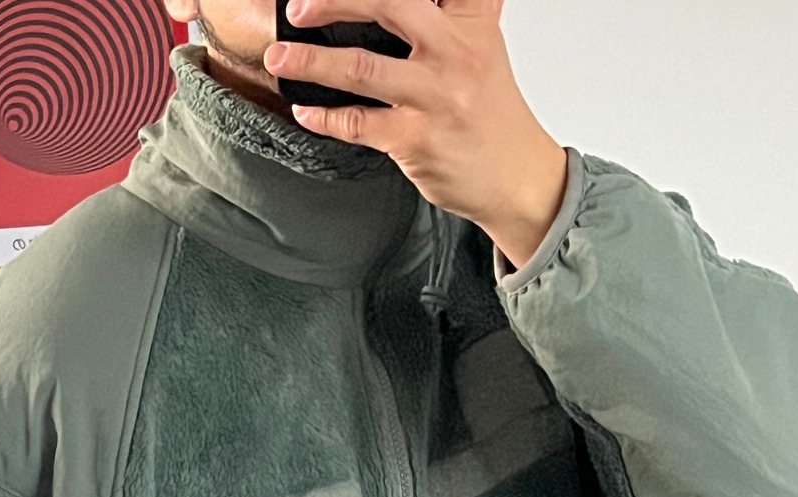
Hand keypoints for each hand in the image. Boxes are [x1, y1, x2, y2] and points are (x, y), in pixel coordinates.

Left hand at [261, 0, 570, 271]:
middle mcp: (455, 51)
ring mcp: (435, 97)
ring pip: (360, 67)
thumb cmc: (491, 114)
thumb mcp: (481, 45)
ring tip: (279, 58)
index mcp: (471, 20)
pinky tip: (306, 110)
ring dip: (309, 62)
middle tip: (298, 8)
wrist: (518, 178)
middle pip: (387, 2)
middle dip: (331, 0)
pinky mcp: (417, 140)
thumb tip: (395, 5)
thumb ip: (449, 13)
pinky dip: (323, 117)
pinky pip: (356, 123)